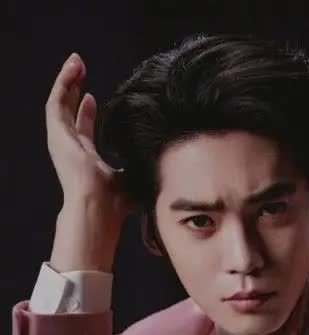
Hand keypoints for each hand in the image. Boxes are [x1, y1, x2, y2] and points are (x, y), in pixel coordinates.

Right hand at [45, 52, 131, 221]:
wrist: (99, 208)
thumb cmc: (117, 203)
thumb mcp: (133, 177)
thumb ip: (139, 165)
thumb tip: (164, 157)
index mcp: (88, 161)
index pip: (84, 132)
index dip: (87, 114)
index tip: (93, 97)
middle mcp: (72, 150)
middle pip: (70, 115)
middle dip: (75, 92)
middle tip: (81, 71)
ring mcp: (62, 142)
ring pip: (60, 104)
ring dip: (68, 82)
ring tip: (76, 62)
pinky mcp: (57, 135)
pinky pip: (56, 103)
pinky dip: (63, 83)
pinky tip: (73, 68)